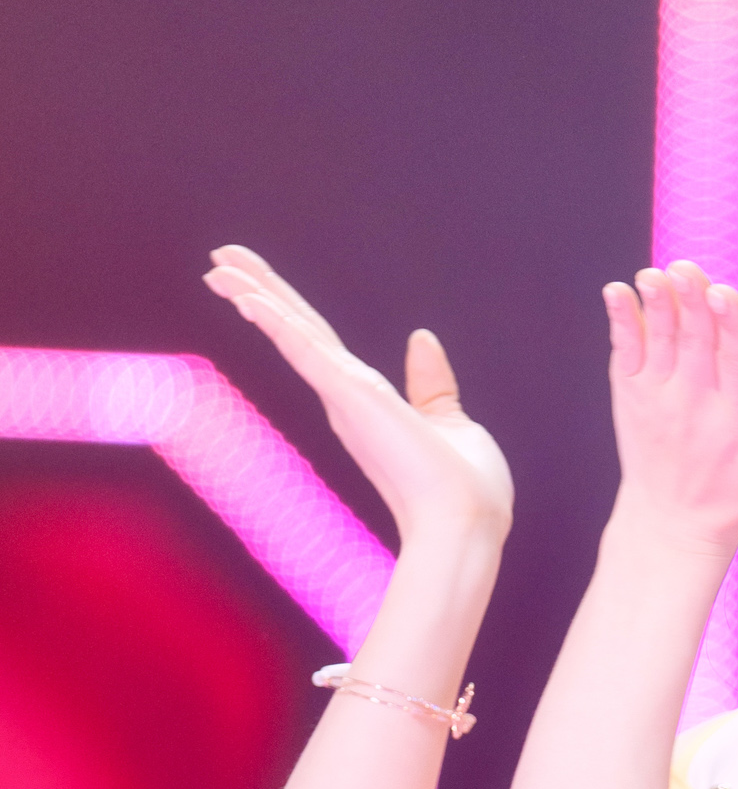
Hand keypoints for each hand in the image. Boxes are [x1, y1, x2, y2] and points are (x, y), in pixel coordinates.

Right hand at [204, 247, 513, 548]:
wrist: (468, 526)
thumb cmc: (467, 493)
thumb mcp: (451, 423)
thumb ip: (431, 385)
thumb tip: (422, 339)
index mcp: (367, 403)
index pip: (320, 344)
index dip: (288, 311)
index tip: (257, 286)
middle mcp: (348, 400)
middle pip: (296, 330)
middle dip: (258, 292)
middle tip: (219, 261)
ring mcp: (347, 398)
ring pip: (293, 332)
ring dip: (254, 294)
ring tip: (218, 265)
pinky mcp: (352, 396)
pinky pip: (306, 348)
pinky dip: (275, 321)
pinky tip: (246, 296)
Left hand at [604, 262, 737, 551]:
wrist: (675, 522)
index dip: (732, 327)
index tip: (724, 295)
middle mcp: (700, 405)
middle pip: (698, 343)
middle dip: (694, 304)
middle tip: (687, 270)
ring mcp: (662, 398)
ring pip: (661, 343)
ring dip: (657, 306)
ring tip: (654, 276)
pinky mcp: (633, 395)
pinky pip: (626, 352)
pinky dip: (622, 322)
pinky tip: (617, 292)